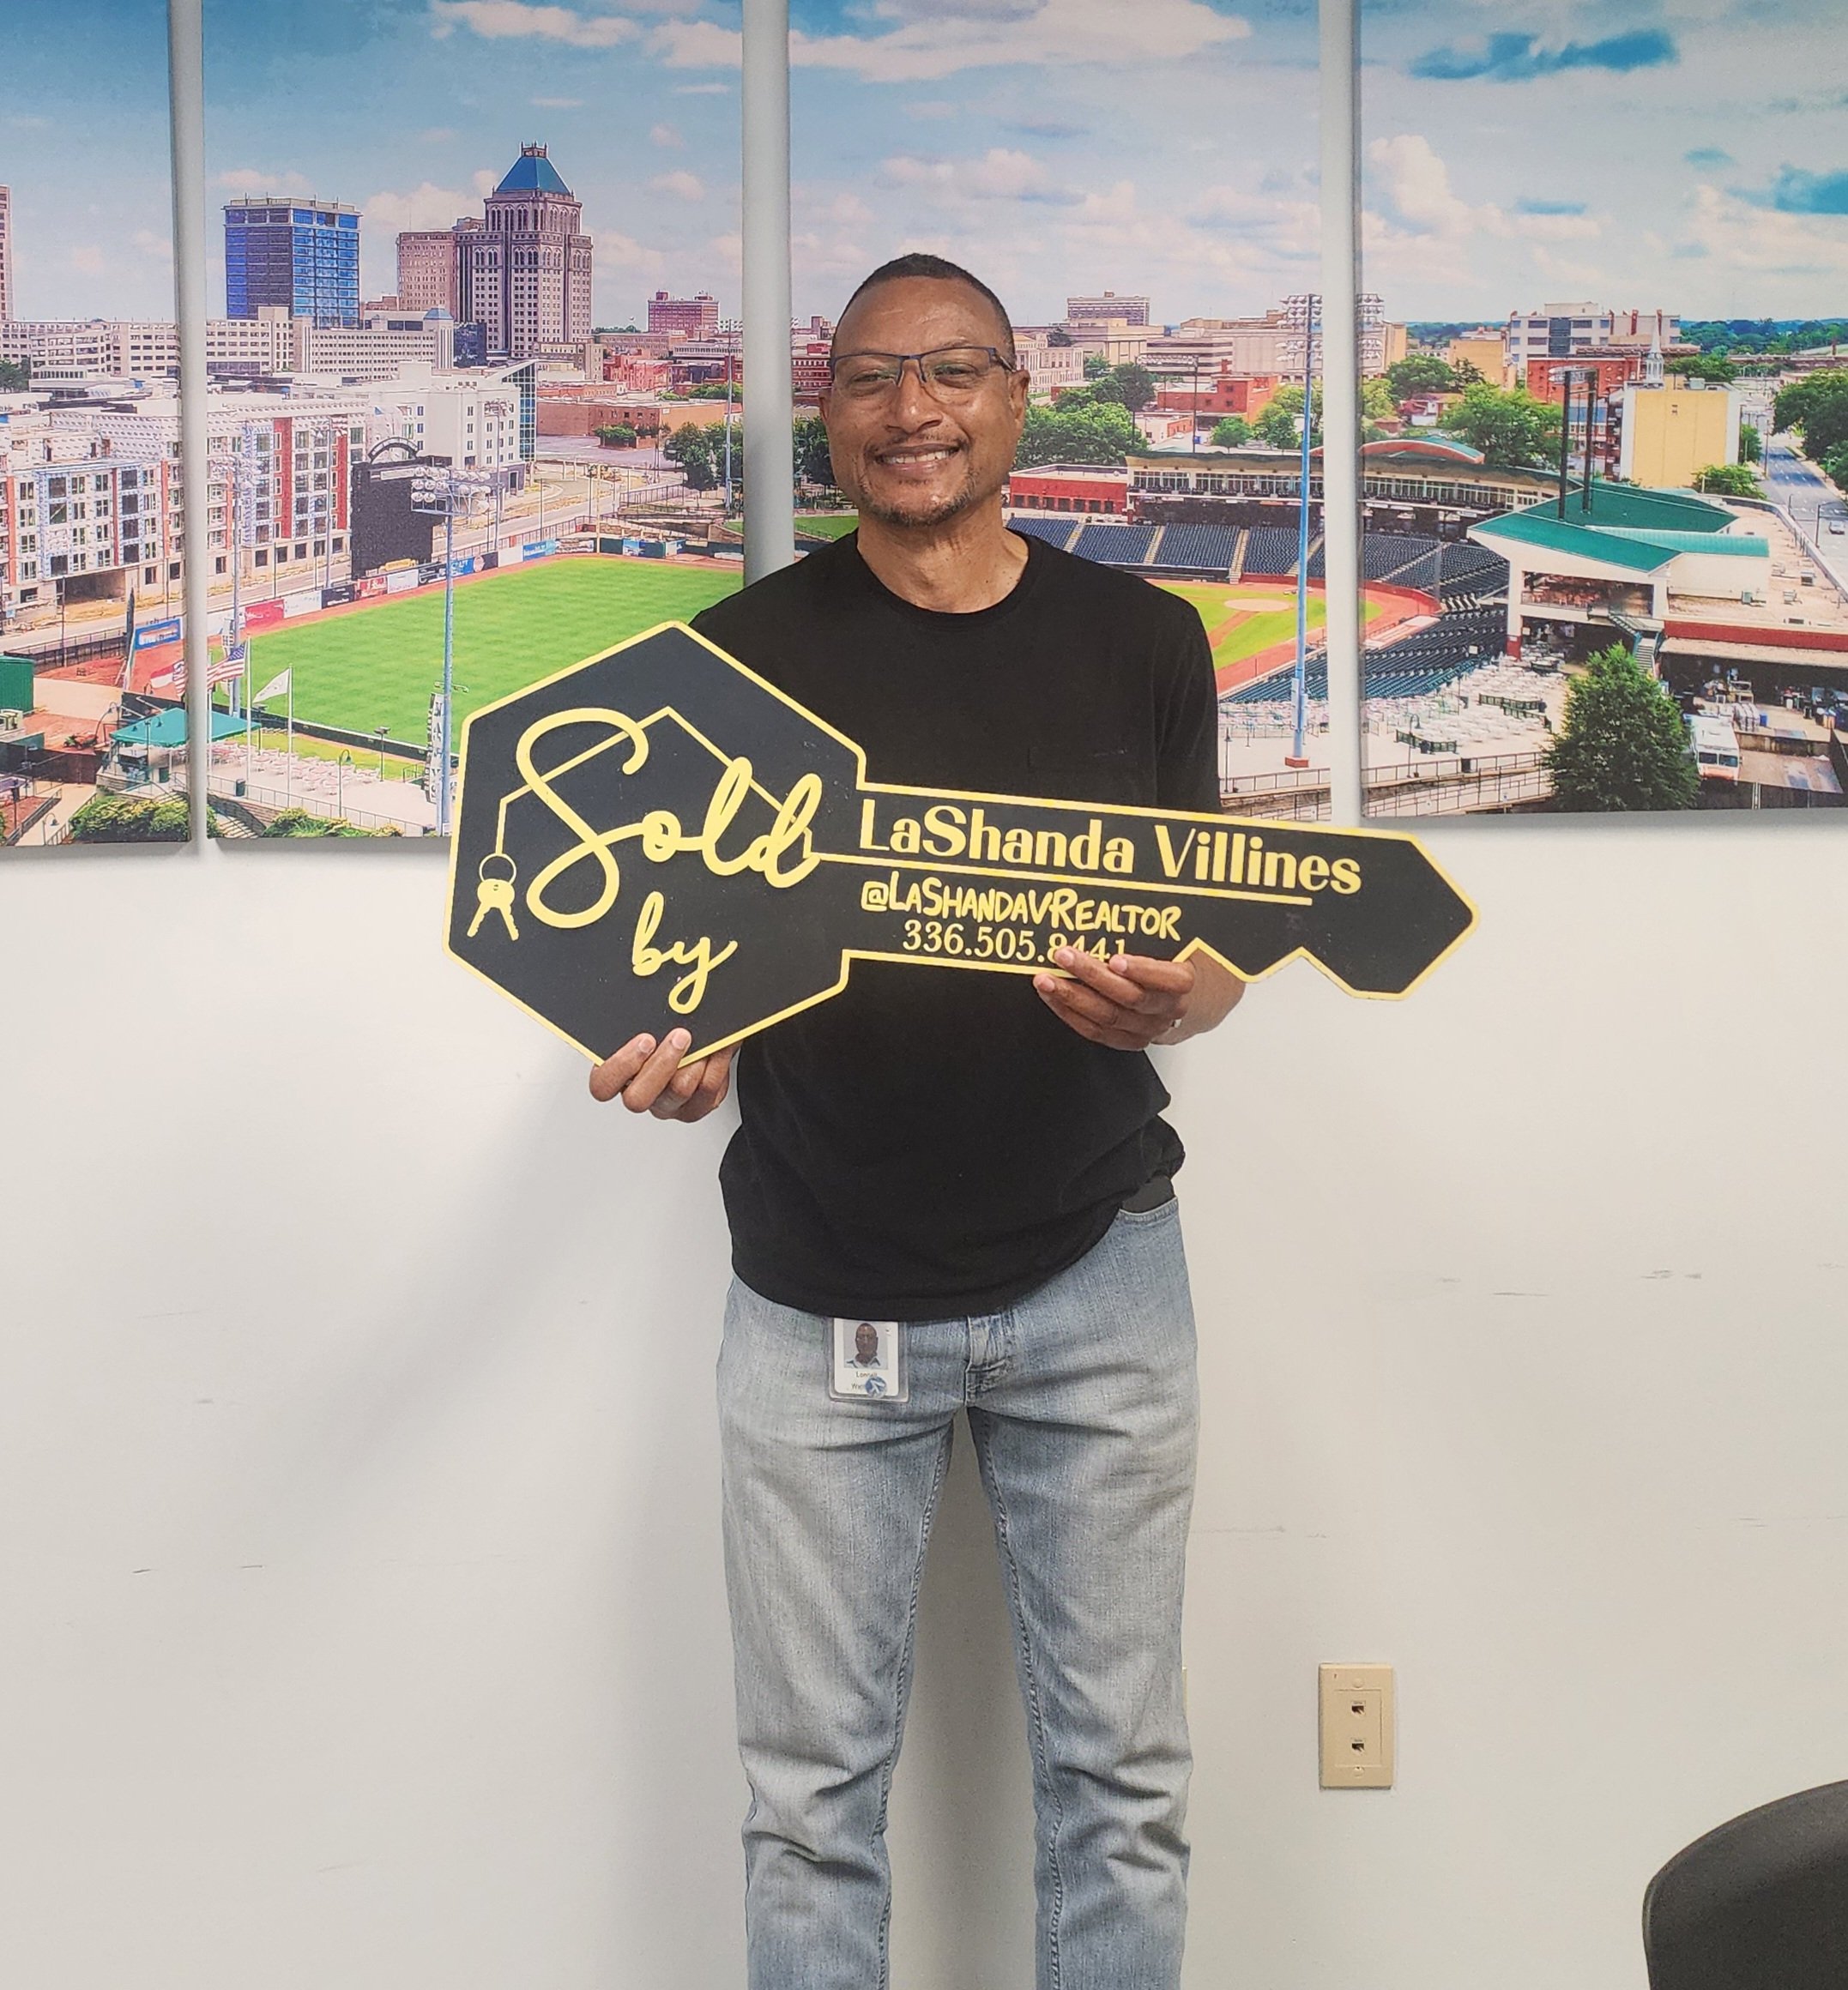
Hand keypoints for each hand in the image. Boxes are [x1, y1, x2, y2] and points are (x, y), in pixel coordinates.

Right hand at [589, 1029, 734, 1121]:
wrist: (699, 1040)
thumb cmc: (664, 1031)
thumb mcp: (646, 1020)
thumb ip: (640, 1017)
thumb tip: (650, 994)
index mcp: (618, 1074)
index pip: (603, 1084)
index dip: (621, 1066)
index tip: (644, 1040)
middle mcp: (640, 1093)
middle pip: (637, 1099)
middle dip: (661, 1064)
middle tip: (678, 1037)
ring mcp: (667, 1104)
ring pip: (678, 1091)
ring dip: (693, 1060)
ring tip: (700, 1040)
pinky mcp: (695, 1107)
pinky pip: (707, 1092)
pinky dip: (715, 1065)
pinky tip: (716, 1048)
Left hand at [1033, 948, 1244, 1050]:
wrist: (1187, 1002)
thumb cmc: (1173, 964)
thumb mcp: (1174, 942)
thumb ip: (1155, 928)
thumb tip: (1121, 896)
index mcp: (1182, 984)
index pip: (1167, 979)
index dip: (1142, 970)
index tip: (1116, 958)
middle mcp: (1164, 1011)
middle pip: (1128, 997)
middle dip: (1092, 976)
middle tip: (1064, 955)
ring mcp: (1145, 1029)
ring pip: (1106, 1017)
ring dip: (1072, 997)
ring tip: (1046, 978)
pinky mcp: (1125, 1040)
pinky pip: (1094, 1031)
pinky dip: (1068, 1013)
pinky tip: (1052, 996)